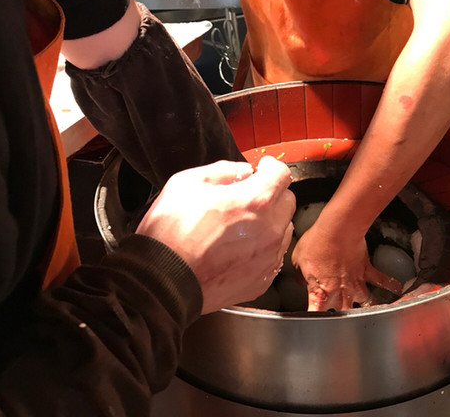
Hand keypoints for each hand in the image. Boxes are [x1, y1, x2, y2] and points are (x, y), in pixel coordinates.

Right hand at [136, 157, 295, 313]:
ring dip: (270, 222)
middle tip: (248, 197)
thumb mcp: (189, 183)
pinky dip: (262, 249)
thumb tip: (243, 172)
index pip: (282, 174)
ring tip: (241, 226)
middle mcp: (270, 230)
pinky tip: (238, 249)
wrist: (162, 282)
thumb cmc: (171, 232)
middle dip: (271, 194)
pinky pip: (273, 256)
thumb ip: (224, 171)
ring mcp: (268, 258)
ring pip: (284, 230)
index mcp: (255, 201)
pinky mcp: (262, 280)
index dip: (270, 167)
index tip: (261, 168)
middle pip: (287, 201)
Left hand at [291, 224, 401, 310]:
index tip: (314, 324)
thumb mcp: (298, 260)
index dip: (315, 320)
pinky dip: (390, 284)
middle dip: (343, 316)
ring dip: (370, 307)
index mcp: (321, 292)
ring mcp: (355, 282)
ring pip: (366, 302)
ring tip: (375, 312)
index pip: (317, 314)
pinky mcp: (366, 269)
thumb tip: (302, 278)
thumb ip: (301, 275)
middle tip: (343, 319)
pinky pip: (381, 279)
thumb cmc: (316, 244)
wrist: (337, 230)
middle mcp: (340, 292)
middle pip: (344, 313)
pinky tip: (397, 289)